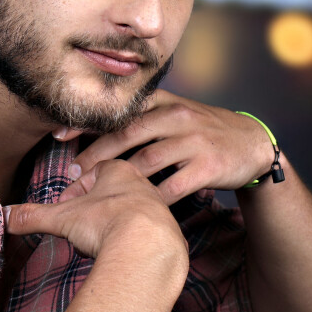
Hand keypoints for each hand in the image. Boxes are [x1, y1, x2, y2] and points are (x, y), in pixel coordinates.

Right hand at [6, 158, 187, 271]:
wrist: (148, 249)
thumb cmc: (108, 223)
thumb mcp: (61, 218)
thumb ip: (32, 216)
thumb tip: (3, 216)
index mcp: (118, 171)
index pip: (95, 172)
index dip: (77, 191)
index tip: (67, 207)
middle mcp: (144, 185)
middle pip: (114, 194)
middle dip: (95, 212)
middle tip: (82, 230)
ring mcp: (160, 209)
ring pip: (132, 215)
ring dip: (114, 229)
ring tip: (101, 246)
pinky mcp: (170, 234)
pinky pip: (147, 238)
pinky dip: (133, 246)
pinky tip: (123, 257)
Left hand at [53, 90, 275, 205]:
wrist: (254, 144)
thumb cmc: (204, 130)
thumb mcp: (176, 112)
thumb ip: (141, 116)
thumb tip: (94, 127)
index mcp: (164, 102)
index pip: (119, 109)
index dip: (87, 120)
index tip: (58, 133)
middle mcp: (177, 117)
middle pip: (126, 134)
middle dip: (94, 155)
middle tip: (71, 175)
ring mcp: (194, 141)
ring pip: (146, 161)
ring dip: (116, 181)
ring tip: (93, 196)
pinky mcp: (209, 166)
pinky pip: (172, 186)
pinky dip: (150, 198)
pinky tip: (131, 209)